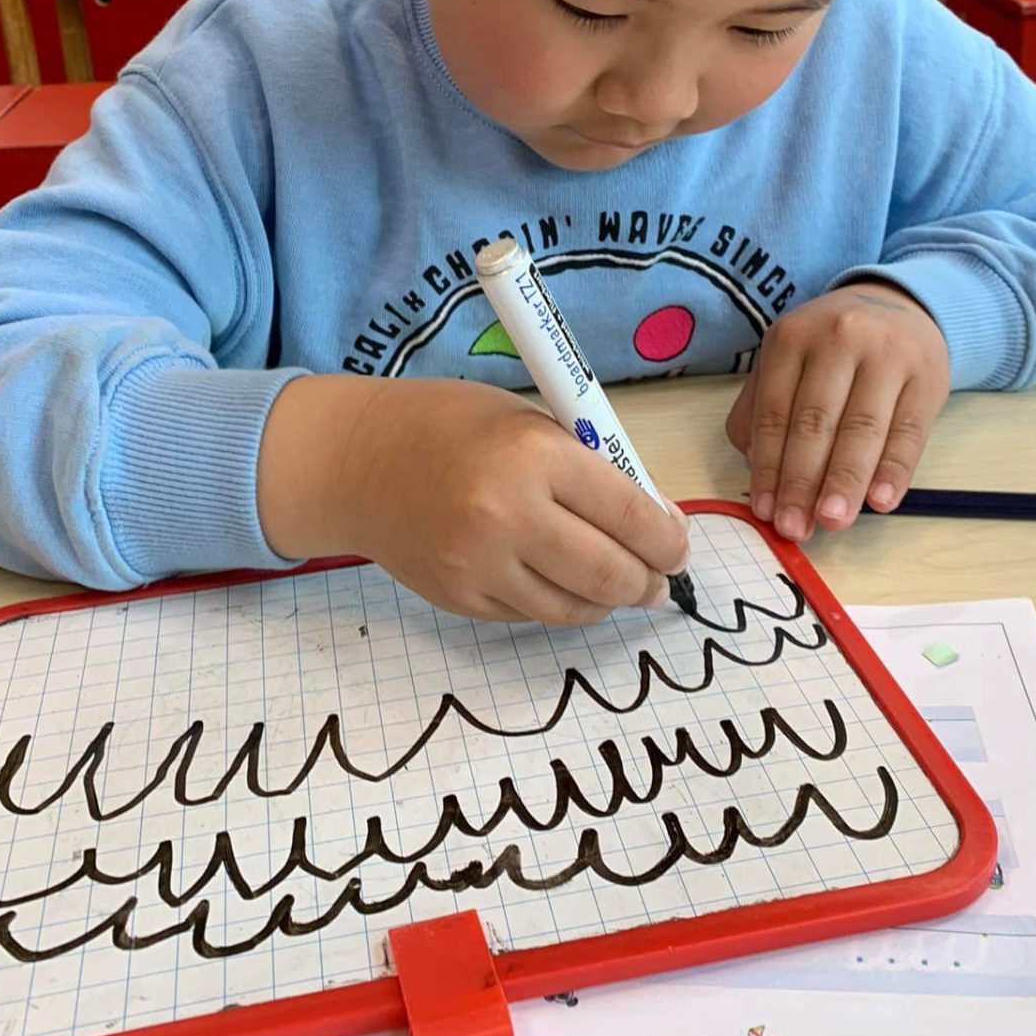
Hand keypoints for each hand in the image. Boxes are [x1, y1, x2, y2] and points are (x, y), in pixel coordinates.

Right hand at [257, 375, 689, 624]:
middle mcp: (509, 514)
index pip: (630, 513)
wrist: (356, 459)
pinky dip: (558, 603)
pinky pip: (532, 615)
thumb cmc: (452, 424)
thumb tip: (651, 523)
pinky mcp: (461, 599)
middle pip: (610, 573)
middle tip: (658, 579)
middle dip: (648, 581)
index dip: (668, 539)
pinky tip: (560, 582)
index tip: (678, 546)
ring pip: (575, 607)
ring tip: (617, 586)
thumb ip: (587, 468)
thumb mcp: (527, 420)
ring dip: (608, 601)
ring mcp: (481, 565)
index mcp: (535, 453)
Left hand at [725, 282, 949, 541]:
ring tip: (832, 521)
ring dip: (844, 482)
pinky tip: (881, 501)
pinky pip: (909, 431)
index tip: (766, 511)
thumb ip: (763, 406)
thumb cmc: (831, 347)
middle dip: (802, 482)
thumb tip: (756, 469)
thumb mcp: (788, 358)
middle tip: (795, 528)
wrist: (899, 307)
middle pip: (816, 422)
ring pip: (861, 428)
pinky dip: (894, 469)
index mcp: (792, 337)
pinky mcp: (927, 376)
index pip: (775, 413)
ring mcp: (887, 355)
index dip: (769, 467)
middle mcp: (838, 340)